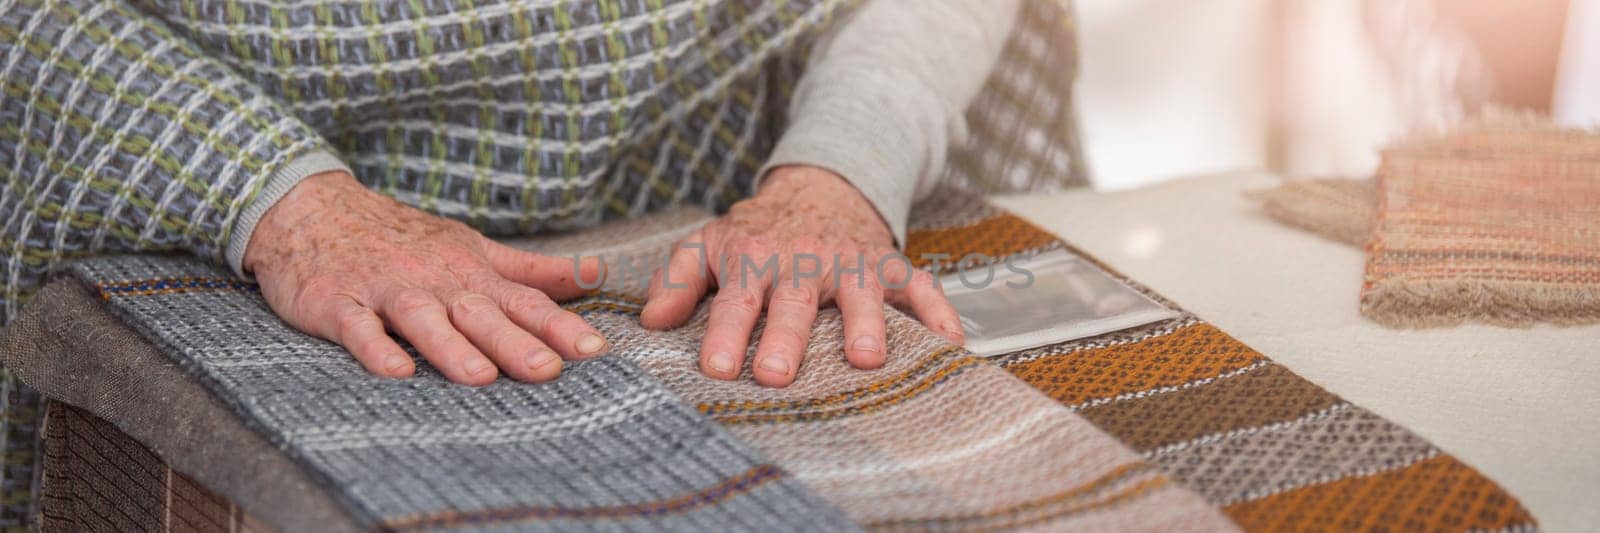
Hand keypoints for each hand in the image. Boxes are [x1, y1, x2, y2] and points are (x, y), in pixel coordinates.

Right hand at [243, 171, 608, 385]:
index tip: (594, 349)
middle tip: (549, 370)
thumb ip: (530, 269)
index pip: (522, 301)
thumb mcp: (470, 247)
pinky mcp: (335, 302)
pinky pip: (356, 327)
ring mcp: (384, 290)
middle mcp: (433, 281)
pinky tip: (394, 371)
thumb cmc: (400, 237)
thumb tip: (598, 274)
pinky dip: (374, 348)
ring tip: (480, 377)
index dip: (558, 325)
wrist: (309, 206)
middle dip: (515, 342)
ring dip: (451, 348)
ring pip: (422, 320)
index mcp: (469, 272)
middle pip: (479, 314)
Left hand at [639, 165, 963, 386]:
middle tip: (777, 374)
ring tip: (864, 359)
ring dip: (864, 324)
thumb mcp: (708, 243)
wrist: (820, 185)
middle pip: (794, 303)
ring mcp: (853, 265)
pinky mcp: (892, 267)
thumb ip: (677, 279)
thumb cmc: (758, 231)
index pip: (737, 302)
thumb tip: (652, 321)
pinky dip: (939, 313)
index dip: (726, 335)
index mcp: (755, 260)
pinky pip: (921, 288)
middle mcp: (804, 262)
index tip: (718, 369)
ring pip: (860, 295)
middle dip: (787, 339)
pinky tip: (951, 344)